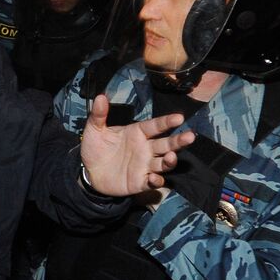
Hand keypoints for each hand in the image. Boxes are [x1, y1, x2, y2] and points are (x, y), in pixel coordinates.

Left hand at [79, 94, 193, 195]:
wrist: (89, 172)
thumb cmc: (96, 148)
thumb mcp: (94, 130)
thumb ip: (99, 115)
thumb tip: (100, 97)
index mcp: (137, 133)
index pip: (156, 126)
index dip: (167, 122)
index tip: (179, 117)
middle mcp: (146, 148)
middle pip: (167, 144)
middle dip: (179, 141)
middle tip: (190, 136)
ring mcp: (145, 165)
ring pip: (164, 163)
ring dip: (170, 160)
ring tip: (171, 157)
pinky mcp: (141, 182)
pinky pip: (153, 182)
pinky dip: (156, 180)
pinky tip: (154, 178)